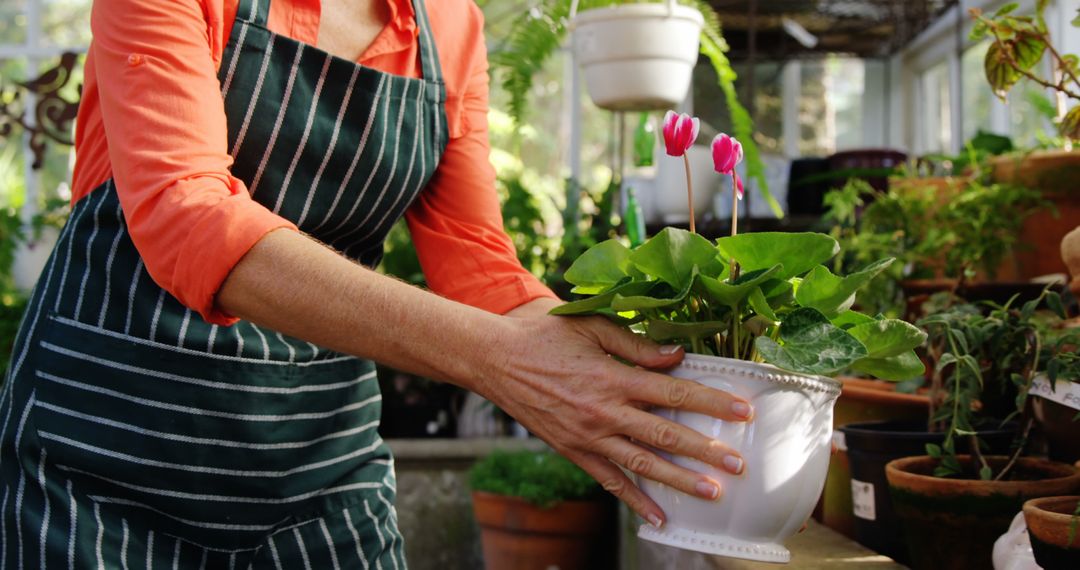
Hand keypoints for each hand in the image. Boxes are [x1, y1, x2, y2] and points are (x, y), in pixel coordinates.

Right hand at [482, 308, 753, 527]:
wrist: (495, 360)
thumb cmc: (545, 336)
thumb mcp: (591, 327)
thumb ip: (636, 344)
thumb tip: (677, 356)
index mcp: (613, 377)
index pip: (674, 391)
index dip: (711, 401)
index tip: (743, 410)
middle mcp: (604, 412)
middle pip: (665, 434)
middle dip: (706, 450)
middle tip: (739, 464)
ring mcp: (588, 437)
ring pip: (642, 464)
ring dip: (679, 481)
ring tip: (712, 493)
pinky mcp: (573, 451)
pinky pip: (609, 481)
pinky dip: (634, 501)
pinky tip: (659, 517)